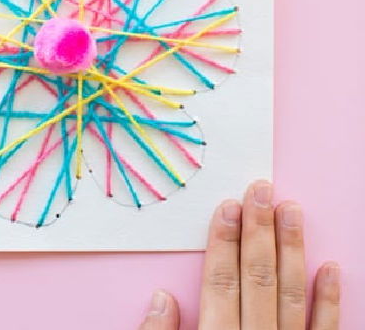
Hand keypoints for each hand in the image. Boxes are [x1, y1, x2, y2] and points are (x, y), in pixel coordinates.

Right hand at [139, 181, 339, 328]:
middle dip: (258, 231)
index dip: (223, 243)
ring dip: (291, 251)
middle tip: (261, 191)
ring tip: (292, 211)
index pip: (221, 284)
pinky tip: (329, 267)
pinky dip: (327, 300)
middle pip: (257, 280)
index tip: (227, 206)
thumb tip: (162, 298)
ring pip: (290, 296)